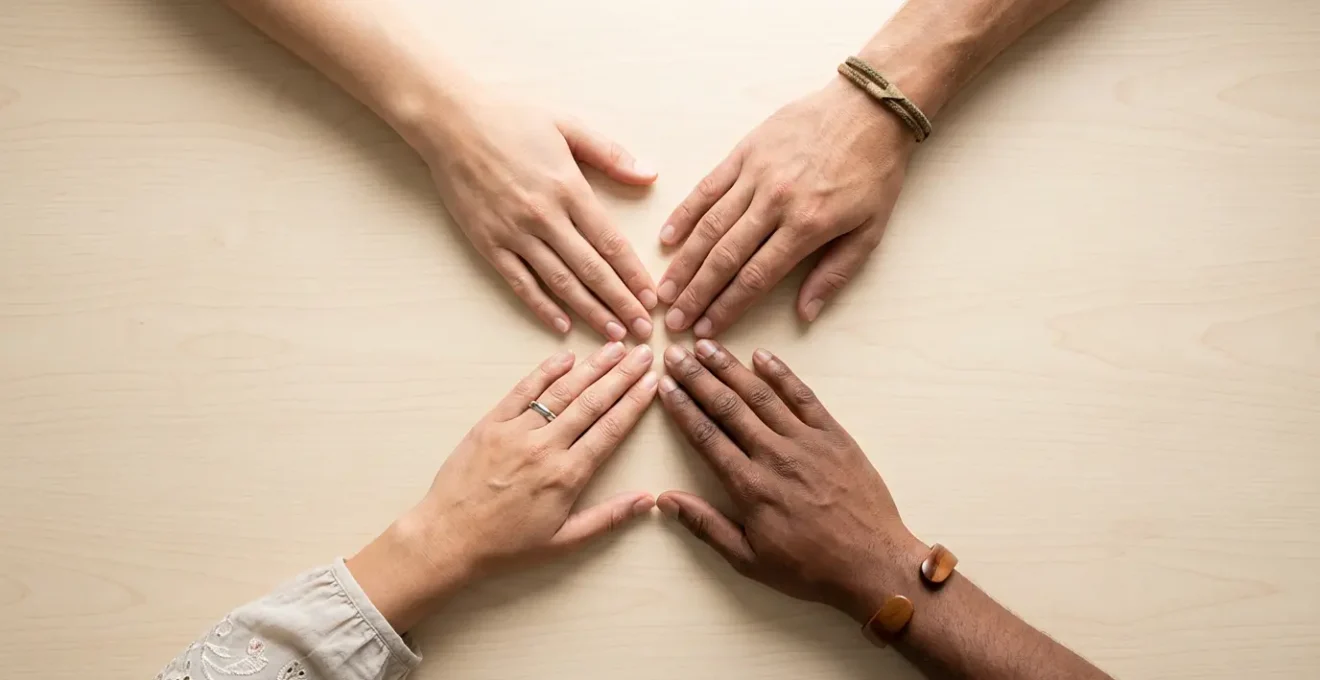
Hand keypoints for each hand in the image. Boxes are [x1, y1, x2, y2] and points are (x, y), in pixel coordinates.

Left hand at [347, 342, 658, 630]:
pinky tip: (566, 357)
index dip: (634, 402)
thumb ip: (608, 517)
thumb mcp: (564, 540)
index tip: (652, 381)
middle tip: (643, 353)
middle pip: (592, 402)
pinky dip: (545, 372)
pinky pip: (523, 391)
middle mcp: (545, 447)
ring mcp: (516, 432)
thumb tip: (648, 500)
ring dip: (591, 367)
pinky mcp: (490, 424)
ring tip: (614, 348)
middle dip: (621, 375)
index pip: (610, 428)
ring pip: (561, 391)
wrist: (448, 538)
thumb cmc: (508, 545)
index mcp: (567, 475)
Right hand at [424, 91, 659, 339]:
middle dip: (620, 303)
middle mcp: (544, 216)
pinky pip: (519, 282)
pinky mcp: (488, 243)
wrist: (449, 122)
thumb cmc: (510, 119)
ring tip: (613, 335)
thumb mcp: (567, 125)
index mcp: (568, 188)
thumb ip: (610, 154)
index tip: (652, 298)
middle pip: (591, 269)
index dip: (634, 273)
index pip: (610, 241)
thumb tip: (650, 174)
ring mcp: (514, 233)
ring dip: (589, 311)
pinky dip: (541, 306)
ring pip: (560, 282)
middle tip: (643, 330)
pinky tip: (561, 325)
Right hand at [655, 340, 923, 621]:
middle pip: (728, 407)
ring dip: (731, 368)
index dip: (682, 408)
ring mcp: (807, 441)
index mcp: (750, 486)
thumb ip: (706, 526)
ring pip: (761, 395)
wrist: (872, 563)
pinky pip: (803, 397)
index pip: (706, 436)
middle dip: (698, 377)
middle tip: (675, 354)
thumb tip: (666, 500)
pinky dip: (781, 374)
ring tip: (707, 347)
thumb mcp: (749, 559)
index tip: (664, 386)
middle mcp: (774, 455)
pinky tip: (761, 357)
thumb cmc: (810, 568)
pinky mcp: (835, 436)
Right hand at [656, 79, 914, 336]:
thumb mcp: (871, 230)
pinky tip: (667, 239)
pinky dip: (684, 214)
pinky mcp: (745, 152)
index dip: (726, 307)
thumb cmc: (875, 172)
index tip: (705, 330)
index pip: (756, 277)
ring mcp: (756, 174)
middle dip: (696, 294)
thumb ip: (835, 273)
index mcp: (808, 226)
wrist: (871, 108)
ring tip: (664, 289)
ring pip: (710, 225)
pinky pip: (708, 187)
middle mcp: (776, 201)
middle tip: (673, 321)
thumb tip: (805, 313)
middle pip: (725, 257)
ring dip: (684, 262)